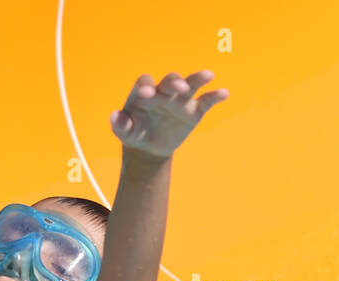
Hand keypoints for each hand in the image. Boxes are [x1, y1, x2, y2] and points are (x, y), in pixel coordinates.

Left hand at [110, 70, 227, 157]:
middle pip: (170, 81)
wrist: (149, 148)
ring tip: (208, 75)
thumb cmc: (135, 134)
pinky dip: (215, 96)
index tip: (146, 95)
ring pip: (191, 84)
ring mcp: (180, 99)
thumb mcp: (125, 133)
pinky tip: (224, 93)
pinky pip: (206, 101)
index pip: (145, 83)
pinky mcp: (194, 110)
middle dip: (174, 82)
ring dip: (198, 79)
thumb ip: (120, 124)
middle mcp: (164, 91)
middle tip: (178, 87)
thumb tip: (114, 116)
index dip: (146, 86)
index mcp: (145, 92)